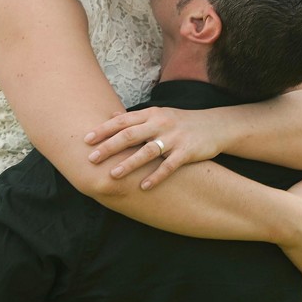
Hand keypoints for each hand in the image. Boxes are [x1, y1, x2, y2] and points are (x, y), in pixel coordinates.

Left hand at [85, 107, 220, 189]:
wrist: (215, 126)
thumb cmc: (181, 122)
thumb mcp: (159, 115)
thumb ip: (136, 118)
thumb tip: (111, 117)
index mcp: (151, 114)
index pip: (123, 121)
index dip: (104, 130)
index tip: (86, 139)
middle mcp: (161, 123)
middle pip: (130, 134)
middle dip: (109, 147)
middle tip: (91, 158)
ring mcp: (174, 138)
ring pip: (148, 151)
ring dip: (129, 163)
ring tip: (113, 175)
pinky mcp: (187, 152)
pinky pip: (169, 166)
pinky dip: (156, 176)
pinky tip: (143, 186)